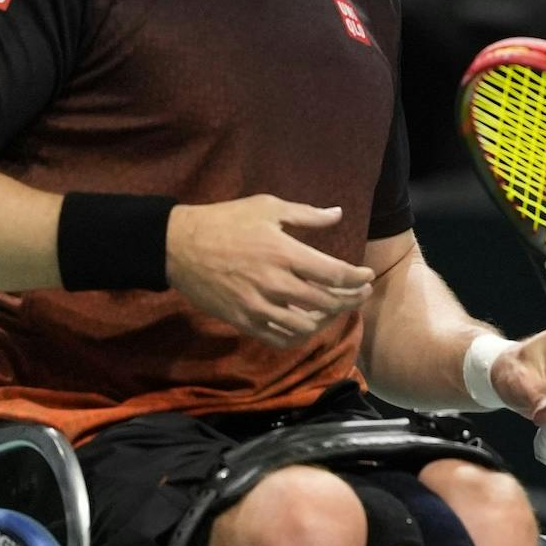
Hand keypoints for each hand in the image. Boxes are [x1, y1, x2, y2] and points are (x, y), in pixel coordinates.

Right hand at [162, 196, 371, 343]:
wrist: (178, 246)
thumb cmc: (225, 221)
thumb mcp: (267, 207)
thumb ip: (306, 214)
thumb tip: (338, 214)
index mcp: (284, 253)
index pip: (334, 274)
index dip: (357, 279)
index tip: (367, 277)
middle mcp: (275, 283)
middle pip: (326, 303)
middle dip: (350, 300)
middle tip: (359, 294)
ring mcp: (258, 306)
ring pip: (306, 326)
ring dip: (326, 321)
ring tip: (334, 310)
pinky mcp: (243, 320)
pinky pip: (279, 338)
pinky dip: (298, 335)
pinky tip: (307, 324)